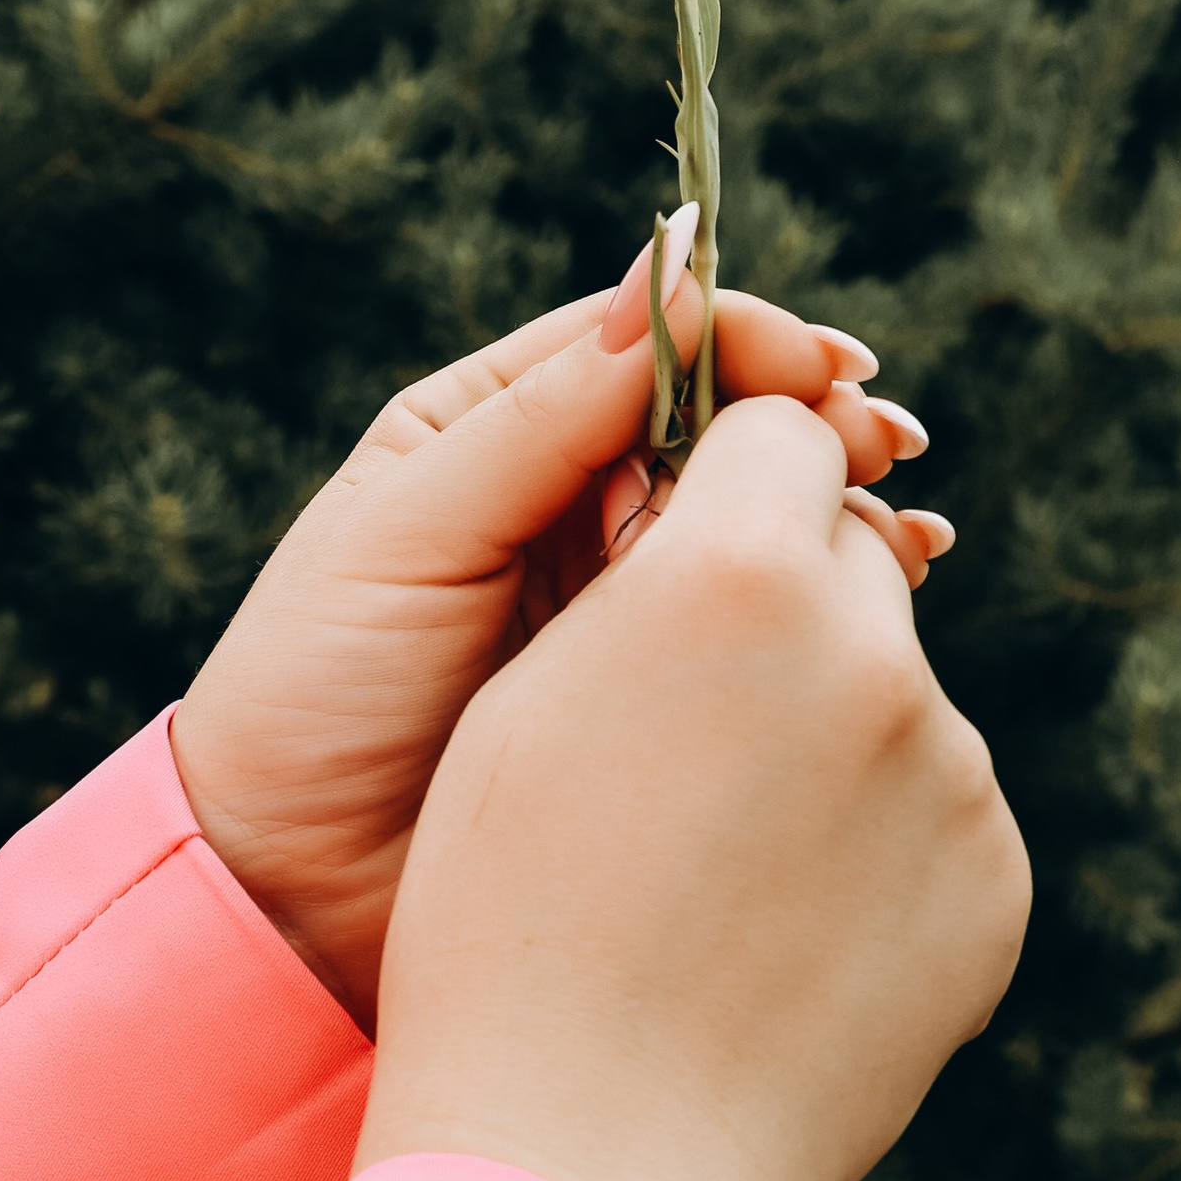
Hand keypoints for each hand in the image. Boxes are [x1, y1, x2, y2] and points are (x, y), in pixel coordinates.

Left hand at [172, 219, 946, 1024]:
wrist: (284, 890)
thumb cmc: (312, 691)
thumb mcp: (406, 534)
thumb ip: (534, 422)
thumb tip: (667, 290)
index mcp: (493, 426)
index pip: (644, 346)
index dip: (740, 341)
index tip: (815, 364)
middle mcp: (570, 499)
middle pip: (721, 424)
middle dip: (809, 419)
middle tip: (878, 441)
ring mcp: (623, 601)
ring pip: (756, 521)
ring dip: (833, 505)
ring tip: (897, 524)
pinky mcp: (663, 697)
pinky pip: (761, 623)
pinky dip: (831, 594)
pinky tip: (895, 586)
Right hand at [352, 393, 1029, 1180]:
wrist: (588, 1165)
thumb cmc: (508, 921)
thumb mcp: (535, 700)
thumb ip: (660, 578)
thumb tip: (750, 526)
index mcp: (734, 569)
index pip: (777, 431)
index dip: (726, 479)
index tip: (687, 538)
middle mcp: (868, 650)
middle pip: (847, 556)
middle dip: (785, 603)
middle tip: (694, 720)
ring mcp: (951, 772)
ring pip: (896, 692)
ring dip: (831, 733)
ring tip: (722, 862)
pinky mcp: (997, 880)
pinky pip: (937, 816)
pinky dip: (875, 850)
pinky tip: (780, 935)